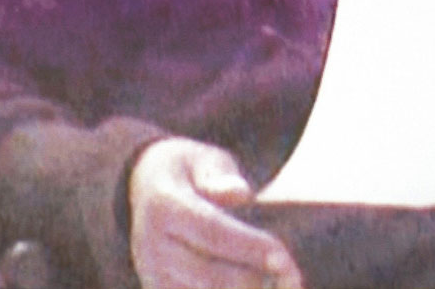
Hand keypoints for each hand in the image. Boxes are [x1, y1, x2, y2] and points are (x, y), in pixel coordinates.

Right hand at [128, 137, 302, 288]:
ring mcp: (152, 276)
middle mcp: (151, 247)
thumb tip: (241, 194)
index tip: (285, 258)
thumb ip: (222, 176)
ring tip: (278, 285)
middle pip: (210, 275)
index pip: (212, 232)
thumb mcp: (204, 159)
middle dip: (256, 280)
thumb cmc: (187, 171)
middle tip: (293, 279)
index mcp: (164, 205)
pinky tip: (257, 288)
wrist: (142, 189)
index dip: (250, 247)